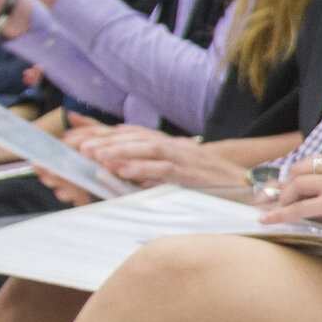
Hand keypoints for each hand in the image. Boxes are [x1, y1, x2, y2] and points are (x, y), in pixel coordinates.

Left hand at [74, 128, 249, 194]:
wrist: (246, 188)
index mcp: (168, 144)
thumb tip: (116, 170)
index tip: (75, 139)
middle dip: (105, 140)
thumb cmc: (209, 183)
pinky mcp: (192, 174)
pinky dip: (142, 169)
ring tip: (94, 155)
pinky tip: (122, 171)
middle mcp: (174, 146)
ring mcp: (184, 158)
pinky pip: (164, 169)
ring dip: (119, 151)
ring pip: (147, 148)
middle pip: (134, 137)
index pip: (130, 133)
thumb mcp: (176, 170)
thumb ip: (148, 168)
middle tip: (77, 146)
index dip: (101, 134)